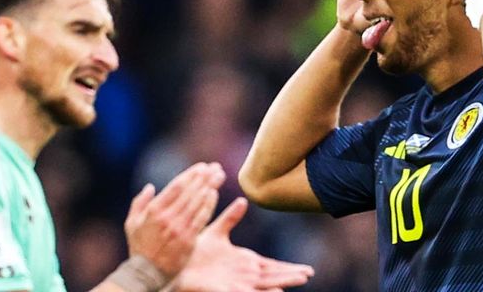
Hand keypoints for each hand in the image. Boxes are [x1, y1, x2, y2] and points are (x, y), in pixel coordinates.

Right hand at [124, 162, 224, 277]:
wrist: (146, 273)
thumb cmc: (139, 247)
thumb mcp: (131, 224)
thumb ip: (139, 203)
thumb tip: (150, 187)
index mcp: (154, 211)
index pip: (176, 186)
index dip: (191, 174)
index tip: (201, 166)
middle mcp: (167, 218)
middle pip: (190, 191)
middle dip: (204, 177)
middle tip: (215, 167)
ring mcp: (179, 229)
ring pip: (198, 202)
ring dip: (210, 186)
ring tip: (219, 175)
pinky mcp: (188, 240)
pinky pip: (201, 218)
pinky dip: (209, 204)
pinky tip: (214, 194)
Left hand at [174, 197, 314, 291]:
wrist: (174, 264)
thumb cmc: (193, 252)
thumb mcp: (216, 231)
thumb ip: (230, 218)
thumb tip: (243, 201)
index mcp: (243, 262)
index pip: (271, 266)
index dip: (288, 267)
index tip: (307, 270)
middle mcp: (243, 274)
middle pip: (273, 275)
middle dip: (291, 275)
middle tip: (309, 274)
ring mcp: (236, 283)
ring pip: (265, 284)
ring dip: (282, 281)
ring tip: (301, 279)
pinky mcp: (226, 290)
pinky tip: (276, 291)